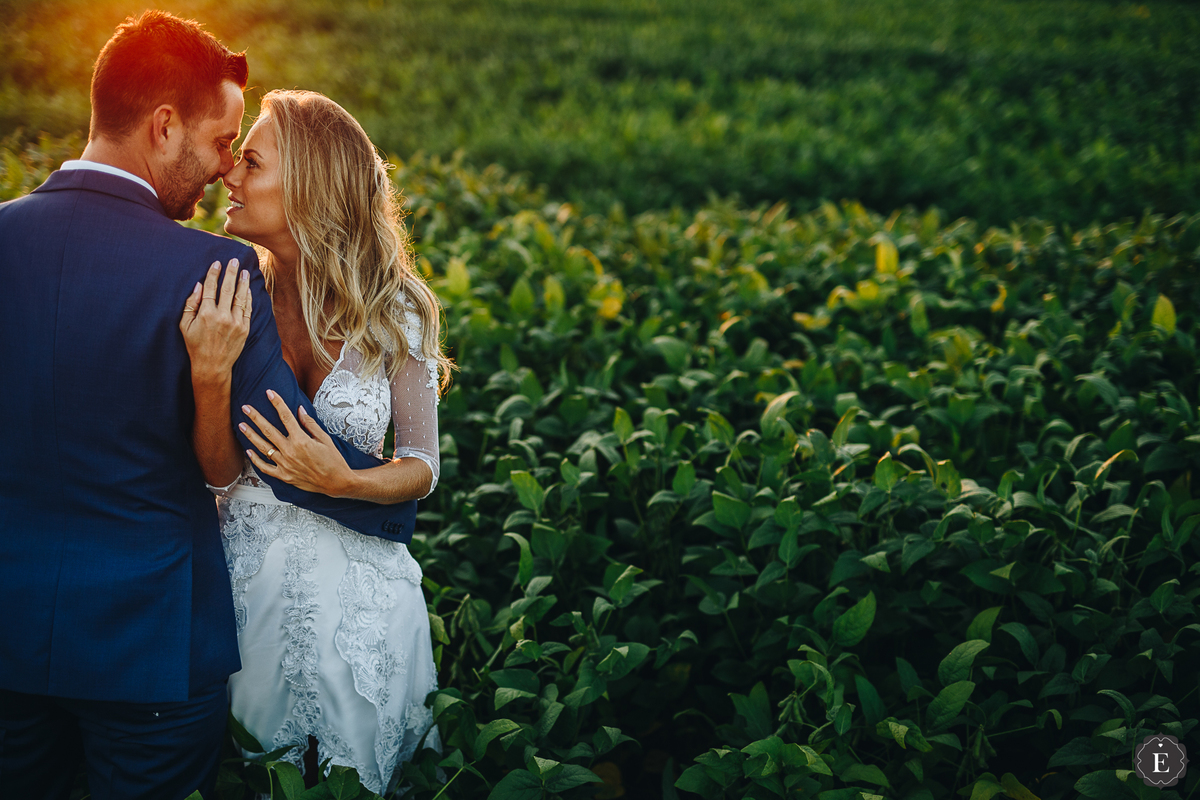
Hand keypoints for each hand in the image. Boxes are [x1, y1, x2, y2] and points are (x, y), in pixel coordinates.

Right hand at [180, 259, 250, 382]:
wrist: (212, 366)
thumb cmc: (195, 345)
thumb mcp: (185, 325)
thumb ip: (190, 304)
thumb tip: (199, 285)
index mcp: (205, 314)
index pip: (211, 288)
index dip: (214, 274)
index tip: (217, 263)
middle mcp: (222, 317)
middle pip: (228, 289)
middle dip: (231, 273)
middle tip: (234, 260)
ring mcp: (235, 323)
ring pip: (240, 297)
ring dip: (243, 282)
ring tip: (244, 271)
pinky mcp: (245, 329)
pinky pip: (248, 309)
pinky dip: (248, 297)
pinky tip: (248, 289)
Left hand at [240, 390, 356, 496]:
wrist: (337, 482)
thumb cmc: (333, 460)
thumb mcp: (325, 439)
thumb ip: (310, 424)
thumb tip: (299, 410)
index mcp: (301, 440)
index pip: (286, 417)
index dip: (277, 403)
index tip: (270, 393)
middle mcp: (290, 452)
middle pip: (268, 431)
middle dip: (255, 417)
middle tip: (246, 408)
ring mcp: (285, 465)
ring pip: (263, 448)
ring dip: (251, 435)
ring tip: (241, 425)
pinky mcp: (284, 476)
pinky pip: (265, 468)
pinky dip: (255, 460)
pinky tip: (249, 451)